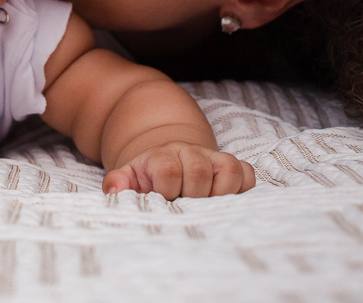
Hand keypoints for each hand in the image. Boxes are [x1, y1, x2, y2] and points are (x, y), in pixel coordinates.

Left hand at [102, 141, 254, 199]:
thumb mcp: (128, 177)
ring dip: (219, 195)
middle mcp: (190, 153)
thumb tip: (115, 191)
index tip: (162, 202)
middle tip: (184, 208)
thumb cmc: (148, 176)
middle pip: (199, 171)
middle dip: (192, 196)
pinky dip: (242, 189)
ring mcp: (213, 159)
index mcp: (162, 156)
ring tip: (205, 209)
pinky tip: (226, 202)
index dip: (165, 190)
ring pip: (229, 169)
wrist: (167, 159)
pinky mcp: (233, 167)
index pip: (168, 169)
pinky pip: (247, 174)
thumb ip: (118, 183)